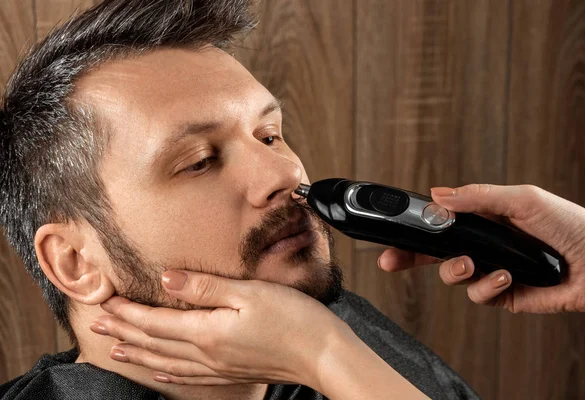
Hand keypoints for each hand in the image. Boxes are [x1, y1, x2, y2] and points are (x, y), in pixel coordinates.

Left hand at [91, 272, 427, 398]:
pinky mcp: (232, 372)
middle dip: (125, 333)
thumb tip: (168, 278)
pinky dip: (167, 374)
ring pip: (167, 362)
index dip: (129, 313)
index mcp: (209, 331)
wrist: (322, 354)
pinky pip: (189, 376)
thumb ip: (206, 287)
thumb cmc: (293, 319)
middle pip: (155, 343)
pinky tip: (161, 373)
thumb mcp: (249, 293)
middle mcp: (208, 353)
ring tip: (117, 351)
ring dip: (139, 354)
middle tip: (99, 326)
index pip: (157, 321)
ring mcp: (219, 366)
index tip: (106, 304)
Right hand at [378, 184, 584, 314]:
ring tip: (473, 264)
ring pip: (452, 275)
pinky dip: (488, 286)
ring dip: (456, 270)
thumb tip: (439, 194)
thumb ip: (478, 197)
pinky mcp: (501, 294)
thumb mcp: (522, 199)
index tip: (394, 229)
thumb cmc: (569, 225)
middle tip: (389, 260)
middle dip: (408, 257)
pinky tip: (507, 276)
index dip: (415, 227)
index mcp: (482, 219)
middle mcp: (481, 245)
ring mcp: (489, 270)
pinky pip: (477, 295)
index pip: (439, 222)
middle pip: (433, 252)